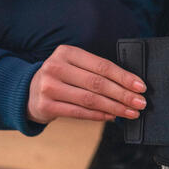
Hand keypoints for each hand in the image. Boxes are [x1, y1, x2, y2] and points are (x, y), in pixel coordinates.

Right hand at [27, 45, 146, 124]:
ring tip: (130, 112)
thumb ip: (97, 72)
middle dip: (123, 94)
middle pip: (97, 83)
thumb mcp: (74, 66)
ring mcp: (49, 87)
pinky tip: (112, 116)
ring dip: (114, 107)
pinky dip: (99, 115)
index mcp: (67, 52)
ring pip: (90, 99)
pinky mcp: (46, 105)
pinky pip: (79, 112)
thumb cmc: (62, 78)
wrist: (28, 91)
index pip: (102, 65)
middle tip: (140, 103)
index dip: (124, 77)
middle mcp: (56, 67)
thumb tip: (130, 86)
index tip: (140, 87)